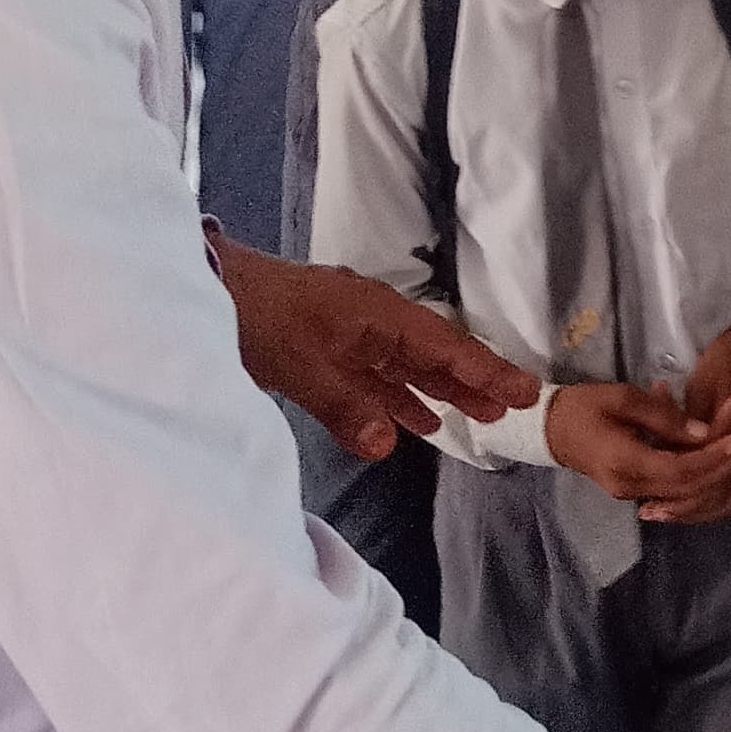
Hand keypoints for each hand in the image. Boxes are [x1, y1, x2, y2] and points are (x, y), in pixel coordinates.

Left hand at [209, 237, 536, 461]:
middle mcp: (371, 319)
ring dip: (439, 389)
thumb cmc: (256, 318)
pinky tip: (413, 419)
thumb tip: (389, 444)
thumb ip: (347, 408)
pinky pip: (377, 373)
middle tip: (510, 408)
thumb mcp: (302, 368)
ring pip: (407, 364)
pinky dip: (399, 395)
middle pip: (434, 353)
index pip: (446, 347)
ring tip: (474, 416)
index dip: (486, 371)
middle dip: (472, 381)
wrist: (205, 287)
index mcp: (377, 315)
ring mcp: (349, 330)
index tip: (525, 391)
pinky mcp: (325, 344)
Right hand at [545, 378, 730, 519]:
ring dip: (714, 466)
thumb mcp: (622, 398)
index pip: (681, 470)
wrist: (549, 429)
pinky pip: (673, 485)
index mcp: (625, 463)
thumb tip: (705, 433)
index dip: (716, 457)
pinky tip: (712, 444)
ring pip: (684, 490)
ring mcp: (632, 492)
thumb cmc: (583, 406)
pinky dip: (695, 467)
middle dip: (724, 463)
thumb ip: (664, 417)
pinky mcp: (635, 488)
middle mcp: (631, 487)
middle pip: (689, 485)